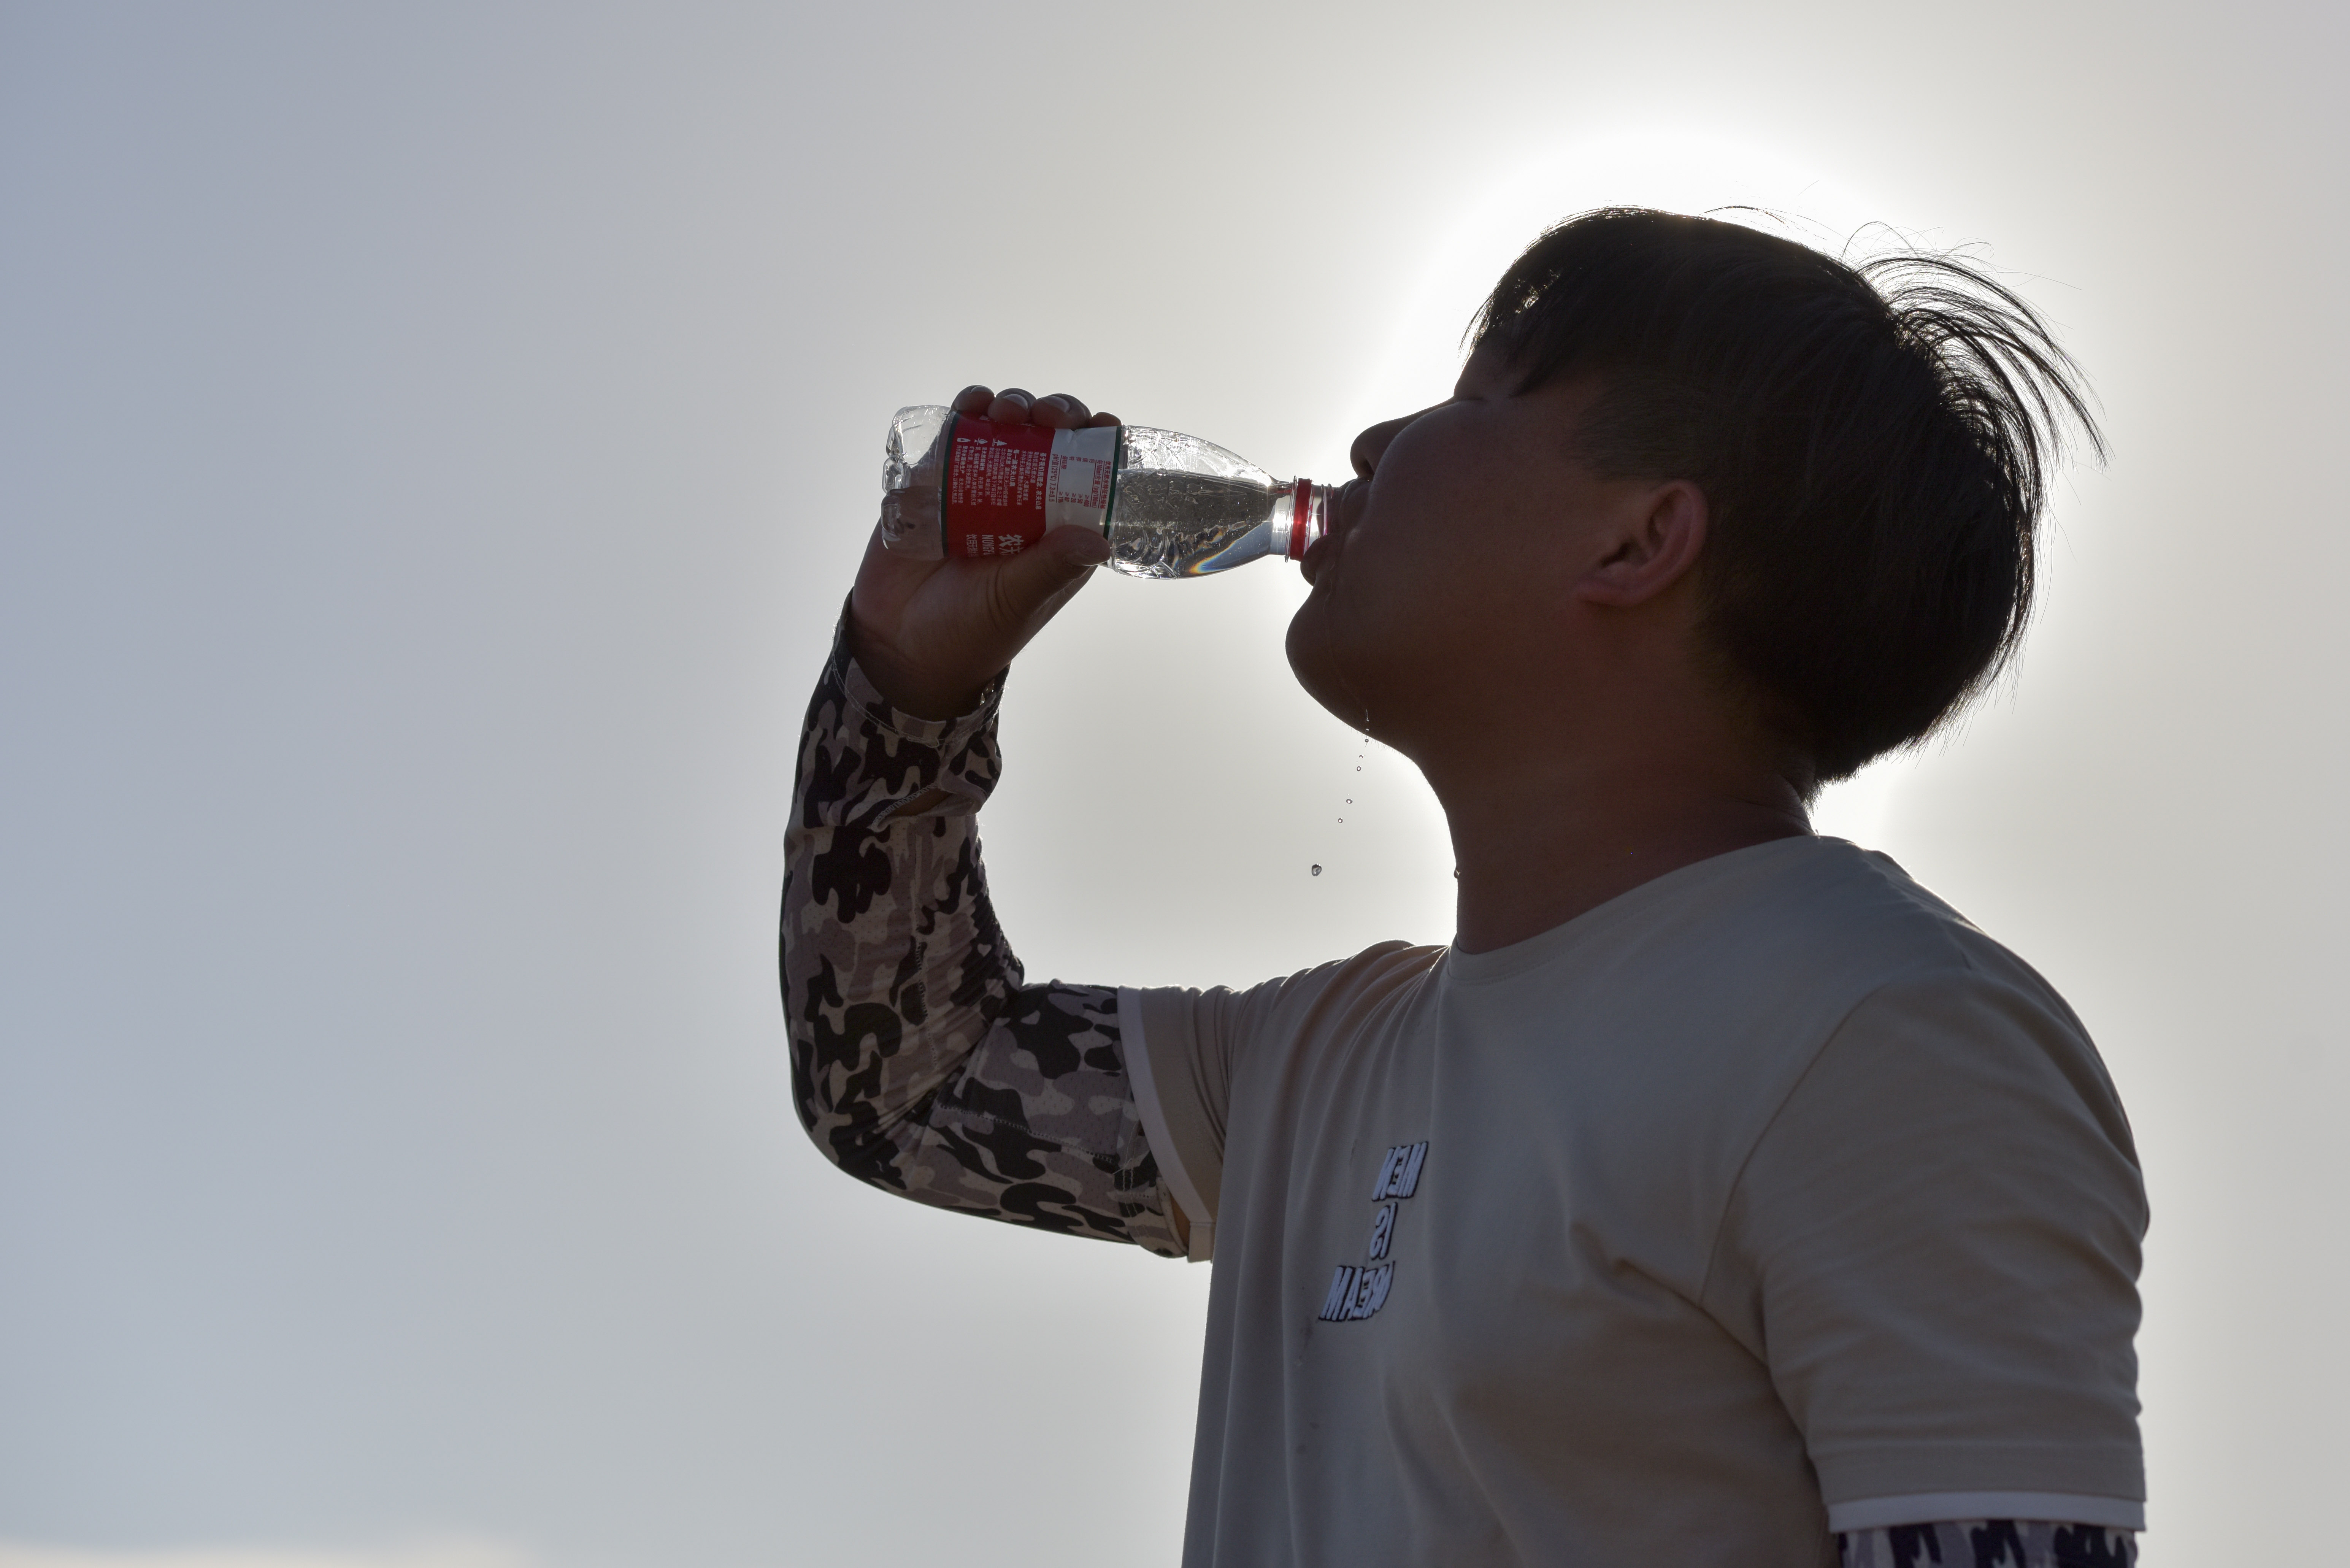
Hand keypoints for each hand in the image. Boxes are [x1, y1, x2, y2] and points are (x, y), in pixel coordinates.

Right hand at [849, 385, 1118, 717]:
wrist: (898, 644)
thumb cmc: (969, 632)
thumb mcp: (1017, 599)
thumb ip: (1052, 568)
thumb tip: (1100, 539)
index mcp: (1056, 532)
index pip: (1089, 476)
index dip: (1099, 446)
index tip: (1102, 426)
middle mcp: (1022, 503)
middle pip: (1048, 440)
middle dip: (1053, 414)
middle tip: (1047, 416)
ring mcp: (977, 488)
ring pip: (1002, 428)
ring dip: (1010, 406)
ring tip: (1004, 412)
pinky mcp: (934, 482)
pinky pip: (952, 436)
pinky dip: (962, 413)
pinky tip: (969, 406)